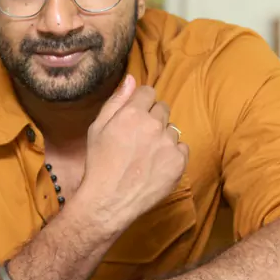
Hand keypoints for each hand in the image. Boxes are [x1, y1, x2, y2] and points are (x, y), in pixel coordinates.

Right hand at [76, 74, 188, 232]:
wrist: (109, 201)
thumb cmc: (99, 163)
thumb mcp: (98, 128)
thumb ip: (116, 101)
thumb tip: (131, 78)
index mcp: (133, 113)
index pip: (148, 91)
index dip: (141, 102)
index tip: (135, 116)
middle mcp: (154, 124)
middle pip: (162, 108)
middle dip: (152, 118)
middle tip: (139, 137)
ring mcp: (169, 144)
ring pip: (172, 129)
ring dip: (162, 137)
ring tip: (146, 154)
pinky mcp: (179, 162)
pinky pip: (182, 148)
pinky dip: (172, 154)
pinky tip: (157, 165)